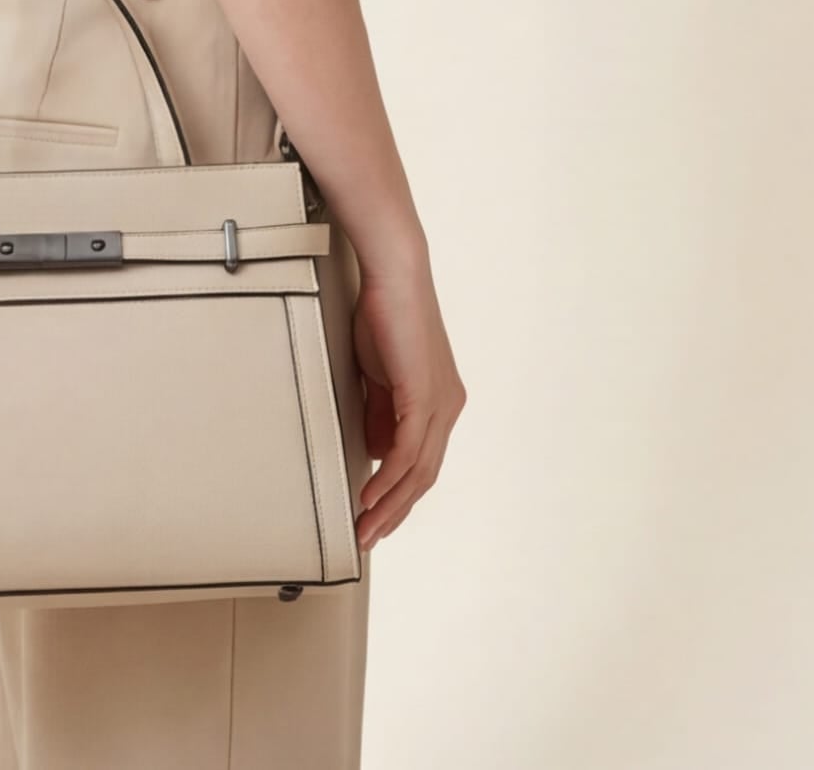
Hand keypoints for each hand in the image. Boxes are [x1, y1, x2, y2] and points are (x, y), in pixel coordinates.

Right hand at [351, 257, 465, 550]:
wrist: (395, 276)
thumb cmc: (384, 316)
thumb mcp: (378, 375)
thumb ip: (379, 412)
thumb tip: (374, 451)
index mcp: (440, 402)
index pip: (421, 463)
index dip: (398, 495)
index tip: (373, 517)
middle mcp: (448, 408)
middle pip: (423, 477)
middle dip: (394, 512)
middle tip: (367, 537)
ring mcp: (440, 404)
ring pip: (417, 471)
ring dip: (388, 504)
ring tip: (364, 528)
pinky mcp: (424, 396)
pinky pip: (407, 451)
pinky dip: (388, 478)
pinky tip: (369, 496)